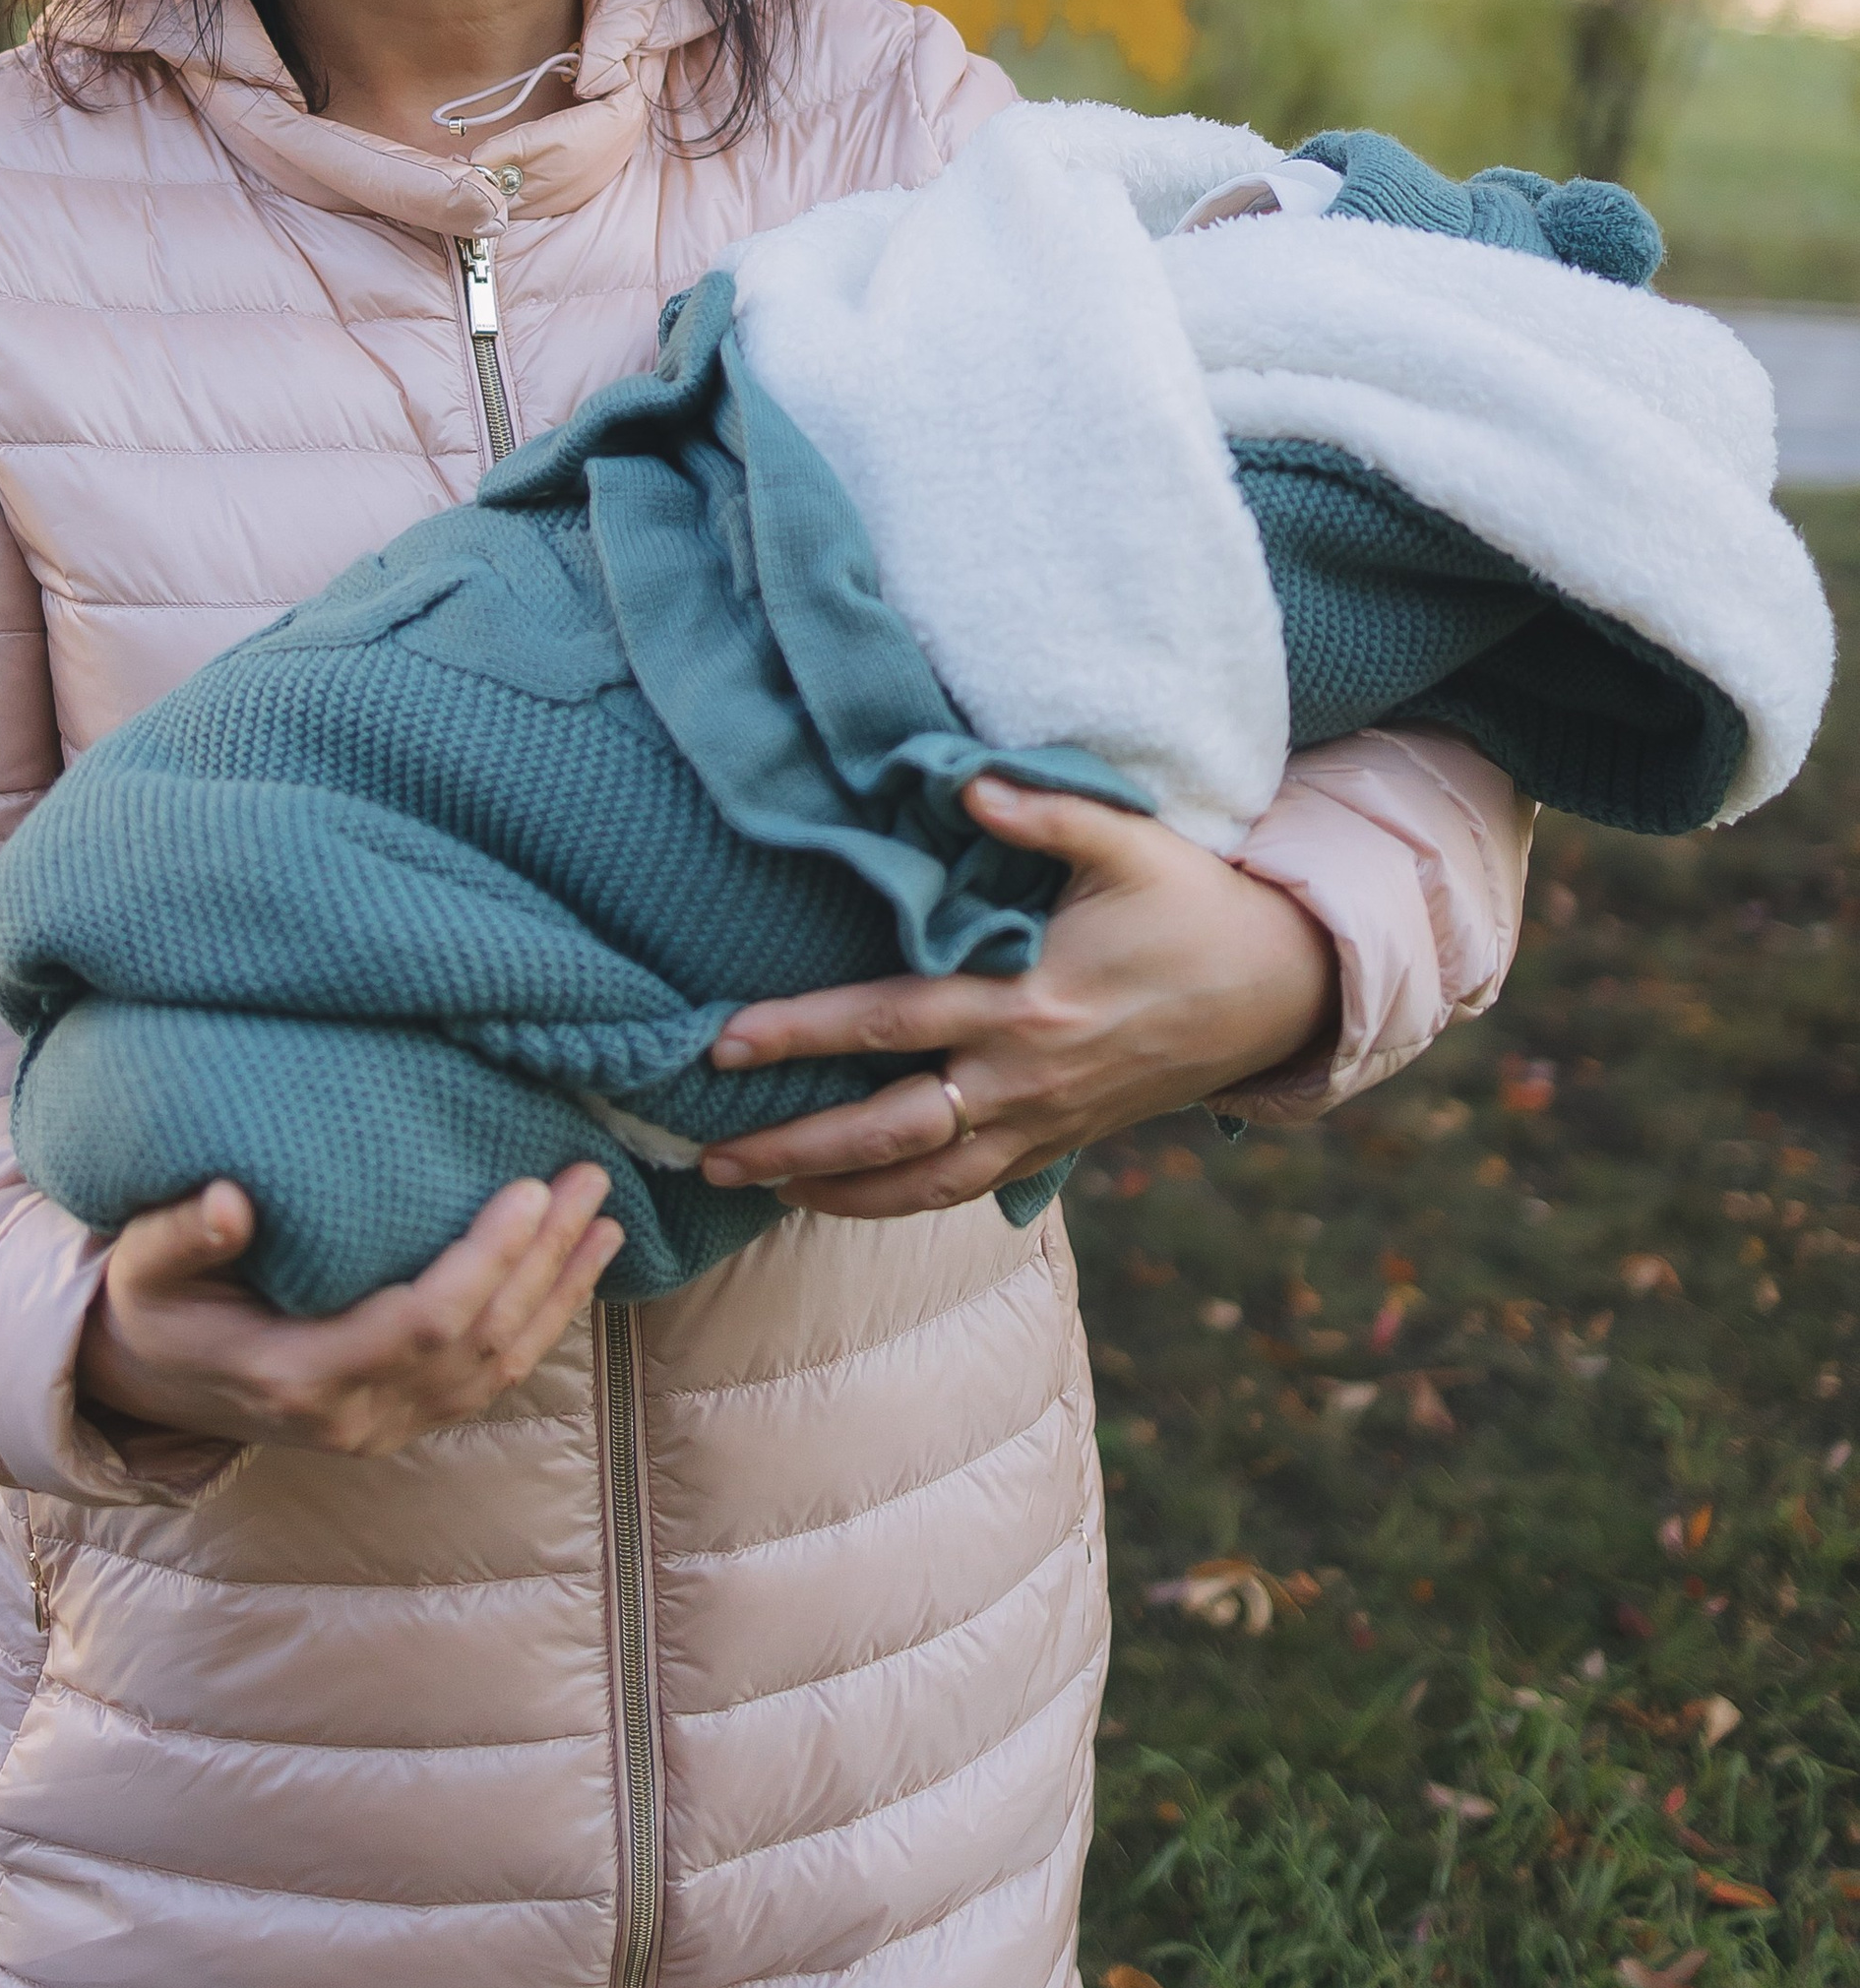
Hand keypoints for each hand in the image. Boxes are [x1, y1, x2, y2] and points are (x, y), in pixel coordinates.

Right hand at [76, 1165, 623, 1457]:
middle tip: (587, 1178)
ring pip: (497, 1369)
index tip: (525, 1190)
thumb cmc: (154, 1308)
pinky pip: (489, 1380)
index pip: (420, 1325)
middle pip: (476, 1342)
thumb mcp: (143, 1267)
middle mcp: (354, 1417)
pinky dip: (541, 1325)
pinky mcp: (403, 1420)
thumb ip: (181, 1234)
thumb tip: (228, 1201)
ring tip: (604, 1220)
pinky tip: (574, 1273)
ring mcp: (384, 1428)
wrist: (153, 1385)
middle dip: (541, 1261)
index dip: (482, 1262)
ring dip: (558, 1293)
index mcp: (297, 1376)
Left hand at [693, 781, 1339, 1219]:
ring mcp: (1047, 1122)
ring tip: (759, 1186)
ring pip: (926, 1181)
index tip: (724, 1043)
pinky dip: (903, 1200)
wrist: (1277, 990)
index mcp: (1030, 1001)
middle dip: (796, 1146)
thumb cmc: (1192, 904)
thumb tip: (964, 787)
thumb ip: (1043, 812)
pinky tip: (849, 1194)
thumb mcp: (1129, 841)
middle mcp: (1028, 1077)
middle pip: (891, 1130)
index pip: (891, 1022)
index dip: (803, 1033)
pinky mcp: (1063, 1144)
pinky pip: (969, 1188)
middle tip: (710, 1156)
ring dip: (838, 1190)